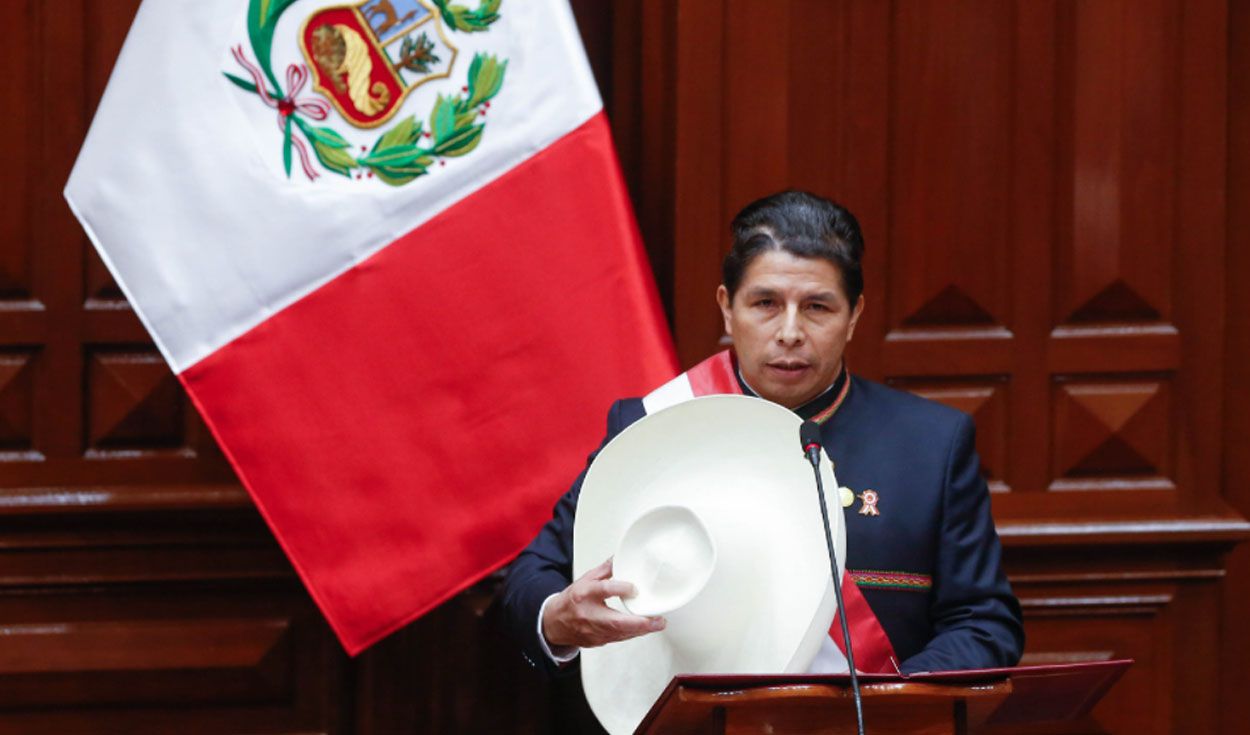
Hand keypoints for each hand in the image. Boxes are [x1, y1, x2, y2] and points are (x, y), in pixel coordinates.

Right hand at [542, 557, 665, 648]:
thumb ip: (605, 570)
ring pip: (620, 633)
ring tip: (658, 624)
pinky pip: (618, 638)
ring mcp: (592, 631)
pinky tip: (644, 629)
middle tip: (658, 619)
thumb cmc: (570, 601)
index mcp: (584, 594)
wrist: (553, 623)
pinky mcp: (597, 641)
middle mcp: (588, 614)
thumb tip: (620, 558)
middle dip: (639, 622)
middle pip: (615, 621)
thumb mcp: (585, 579)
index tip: (634, 588)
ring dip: (641, 630)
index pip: (603, 590)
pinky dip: (633, 634)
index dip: (620, 589)